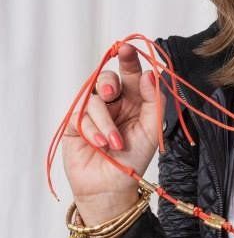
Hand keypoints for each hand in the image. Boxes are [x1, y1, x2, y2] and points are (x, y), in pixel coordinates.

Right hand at [61, 43, 163, 223]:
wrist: (111, 189)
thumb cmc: (133, 160)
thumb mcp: (151, 130)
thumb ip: (154, 101)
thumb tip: (150, 74)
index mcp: (134, 101)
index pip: (132, 74)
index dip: (129, 60)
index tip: (127, 48)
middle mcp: (113, 103)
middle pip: (107, 78)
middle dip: (109, 81)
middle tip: (113, 91)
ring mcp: (93, 112)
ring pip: (94, 98)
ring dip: (104, 121)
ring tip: (114, 142)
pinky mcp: (75, 124)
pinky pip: (80, 114)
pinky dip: (92, 129)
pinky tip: (100, 144)